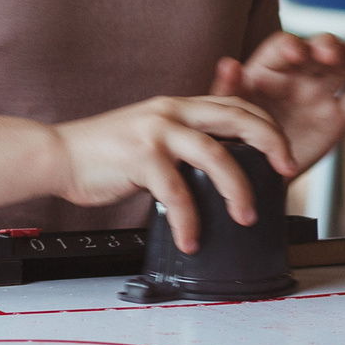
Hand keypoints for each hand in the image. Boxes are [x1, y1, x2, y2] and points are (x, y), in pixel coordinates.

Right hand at [47, 93, 293, 253]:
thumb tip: (219, 169)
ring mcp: (156, 132)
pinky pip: (177, 193)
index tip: (283, 153)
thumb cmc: (104, 153)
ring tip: (245, 216)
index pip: (236, 104)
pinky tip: (190, 239)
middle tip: (286, 172)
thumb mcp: (150, 137)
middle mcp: (171, 112)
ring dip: (237, 189)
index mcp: (178, 106)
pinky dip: (189, 220)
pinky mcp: (140, 157)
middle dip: (271, 144)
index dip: (267, 126)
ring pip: (216, 155)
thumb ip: (182, 144)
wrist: (57, 155)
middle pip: (237, 118)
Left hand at [211, 33, 344, 172]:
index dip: (291, 45)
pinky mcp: (337, 117)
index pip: (283, 46)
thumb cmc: (234, 139)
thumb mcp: (226, 114)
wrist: (254, 176)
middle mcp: (297, 75)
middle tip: (329, 55)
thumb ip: (227, 89)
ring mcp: (319, 93)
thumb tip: (229, 62)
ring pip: (343, 65)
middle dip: (326, 45)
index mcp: (268, 69)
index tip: (295, 53)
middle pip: (317, 48)